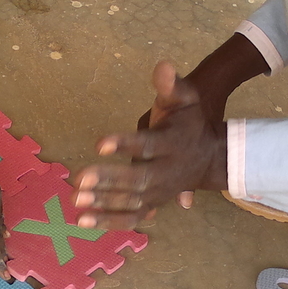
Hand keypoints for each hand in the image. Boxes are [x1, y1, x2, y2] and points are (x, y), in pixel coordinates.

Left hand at [73, 61, 227, 229]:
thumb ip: (172, 84)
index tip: (99, 143)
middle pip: (138, 179)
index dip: (124, 144)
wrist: (212, 156)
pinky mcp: (153, 204)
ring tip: (76, 201)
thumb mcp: (186, 98)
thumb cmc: (191, 122)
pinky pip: (132, 217)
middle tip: (79, 179)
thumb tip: (163, 66)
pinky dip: (109, 222)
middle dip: (109, 180)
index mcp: (172, 143)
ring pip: (132, 201)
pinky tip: (83, 222)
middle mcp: (167, 172)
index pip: (147, 145)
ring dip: (104, 203)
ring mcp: (160, 192)